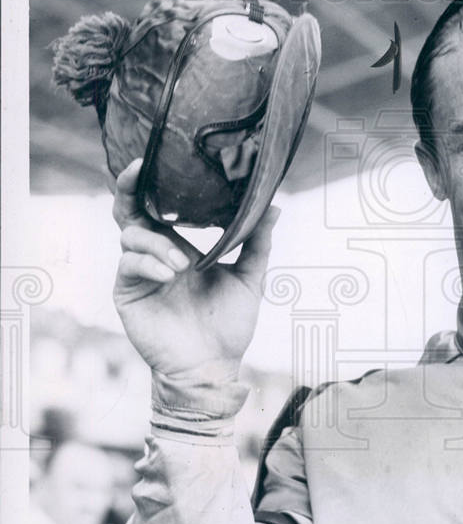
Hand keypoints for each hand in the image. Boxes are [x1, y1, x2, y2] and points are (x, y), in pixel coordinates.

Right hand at [112, 159, 278, 380]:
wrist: (212, 367)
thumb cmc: (228, 326)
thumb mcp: (249, 279)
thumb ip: (257, 243)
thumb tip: (275, 206)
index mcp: (178, 246)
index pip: (157, 207)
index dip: (149, 182)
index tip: (151, 157)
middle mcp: (155, 254)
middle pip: (130, 211)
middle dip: (130, 188)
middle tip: (139, 170)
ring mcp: (139, 273)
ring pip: (132, 236)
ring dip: (157, 244)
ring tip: (182, 265)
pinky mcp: (127, 292)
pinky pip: (129, 264)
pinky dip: (149, 264)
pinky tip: (170, 275)